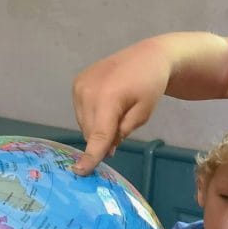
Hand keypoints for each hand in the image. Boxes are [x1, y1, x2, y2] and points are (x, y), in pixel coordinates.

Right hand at [72, 40, 170, 172]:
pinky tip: (106, 108)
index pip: (98, 135)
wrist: (147, 56)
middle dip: (102, 141)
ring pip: (84, 124)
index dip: (90, 156)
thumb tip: (105, 148)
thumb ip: (122, 132)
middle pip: (90, 132)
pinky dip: (92, 118)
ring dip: (97, 129)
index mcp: (108, 98)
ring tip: (115, 115)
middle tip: (120, 132)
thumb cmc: (150, 86)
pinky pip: (80, 113)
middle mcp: (88, 90)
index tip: (80, 172)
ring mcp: (80, 85)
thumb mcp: (142, 114)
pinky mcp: (77, 83)